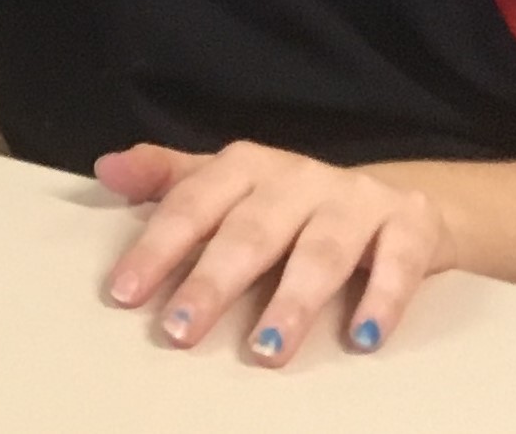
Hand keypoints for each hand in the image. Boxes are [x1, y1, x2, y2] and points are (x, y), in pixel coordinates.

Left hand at [100, 141, 449, 365]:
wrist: (400, 203)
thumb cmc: (293, 204)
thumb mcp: (229, 185)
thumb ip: (168, 179)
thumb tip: (104, 169)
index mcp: (247, 166)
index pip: (193, 205)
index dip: (158, 248)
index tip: (125, 294)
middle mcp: (299, 178)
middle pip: (251, 232)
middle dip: (213, 283)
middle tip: (181, 331)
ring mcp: (357, 200)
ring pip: (321, 252)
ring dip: (293, 302)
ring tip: (266, 349)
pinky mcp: (411, 225)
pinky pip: (398, 263)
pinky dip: (382, 299)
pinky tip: (363, 337)